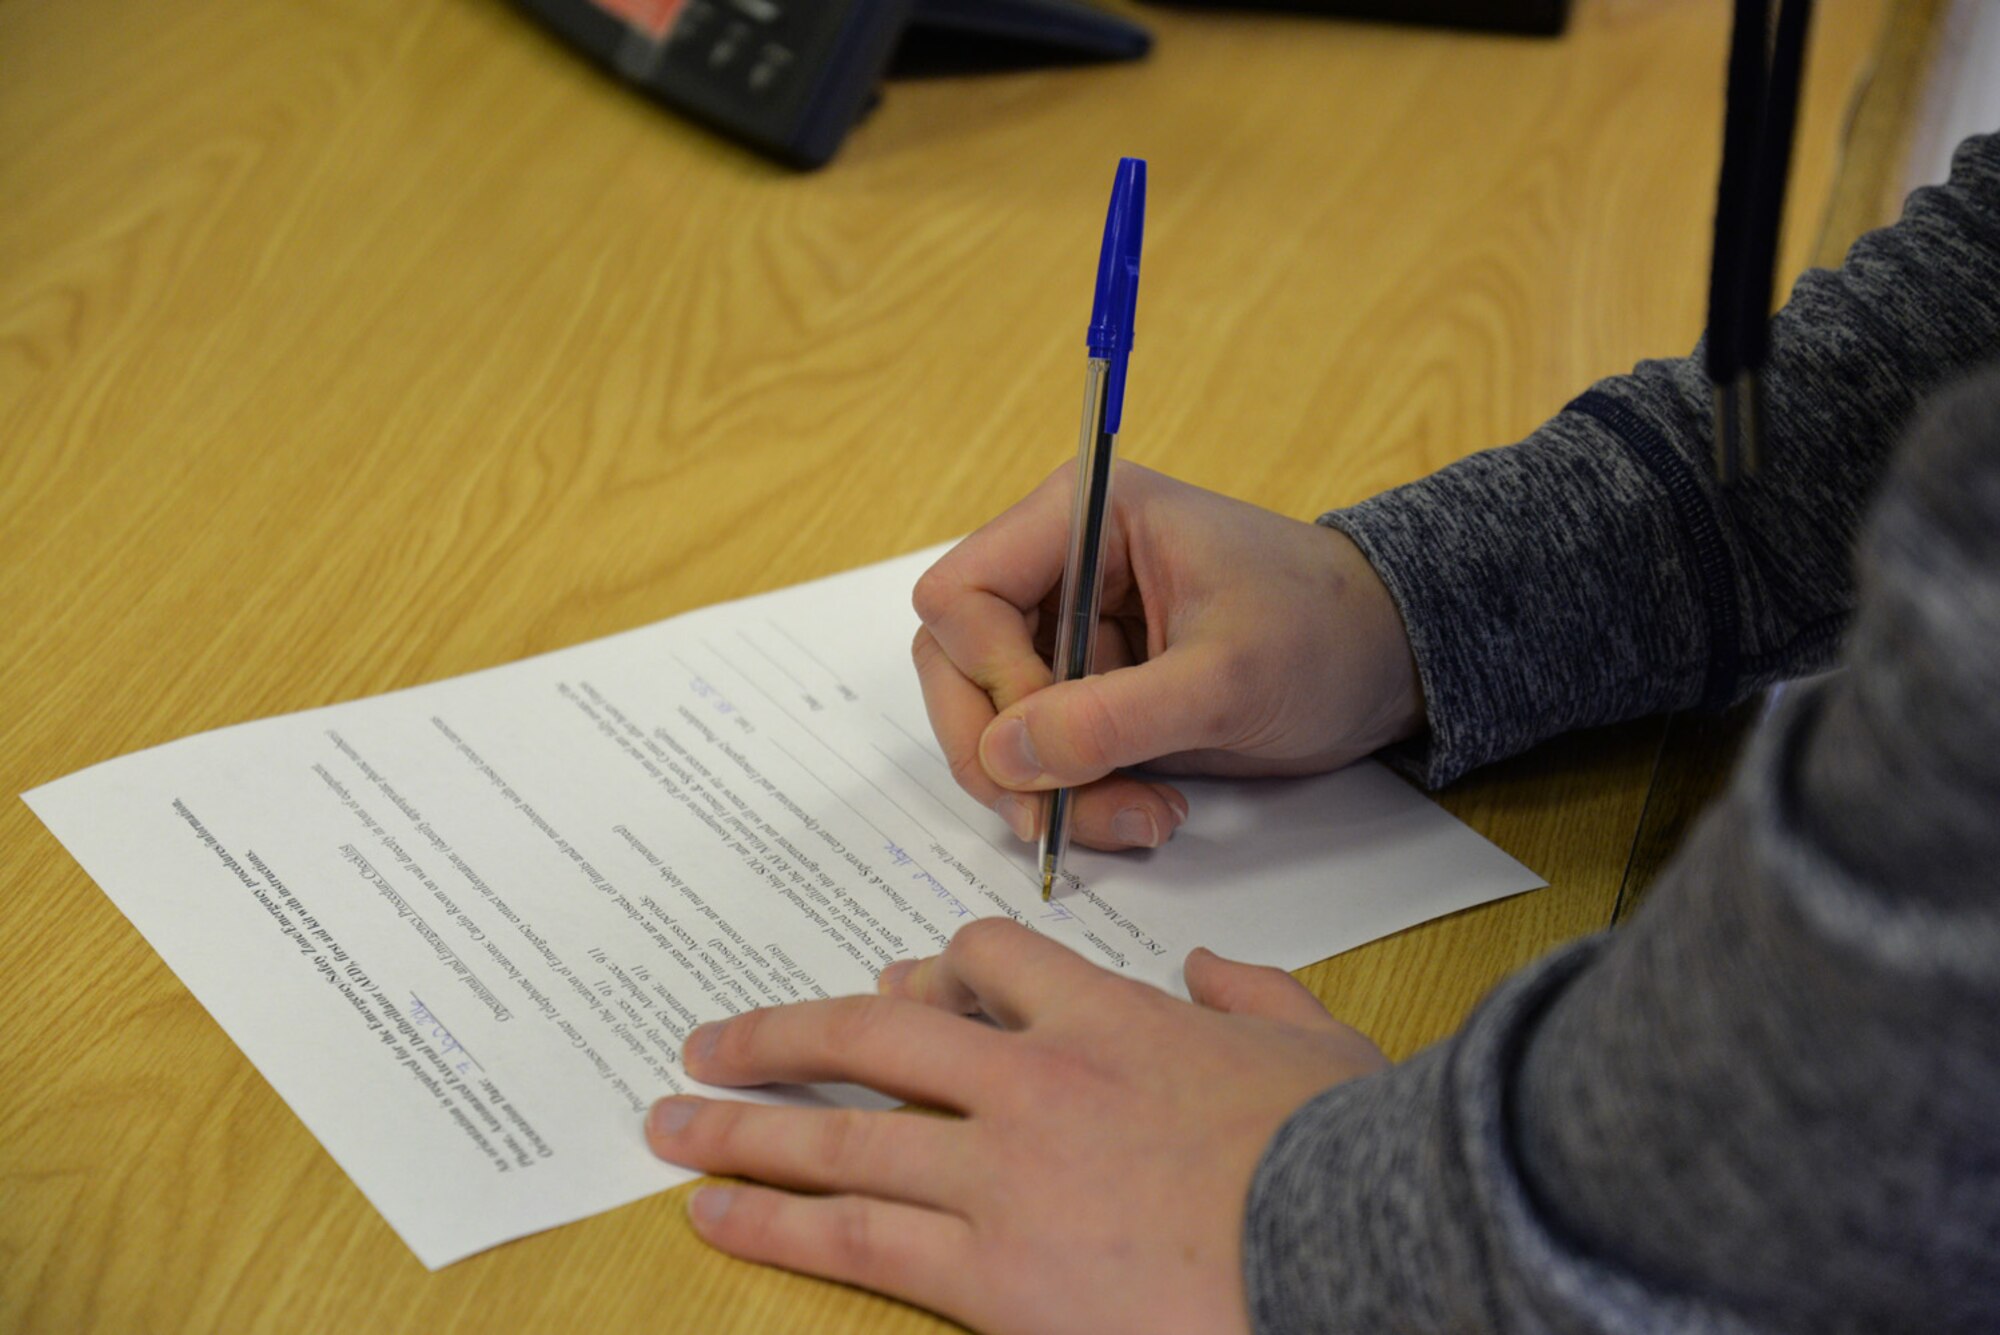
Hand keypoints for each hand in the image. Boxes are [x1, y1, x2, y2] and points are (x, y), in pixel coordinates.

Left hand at [645, 919, 1388, 1334]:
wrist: (1356, 1249)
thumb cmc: (1344, 1153)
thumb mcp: (1312, 1040)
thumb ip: (1250, 990)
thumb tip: (1210, 967)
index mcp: (1108, 1018)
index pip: (988, 959)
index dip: (930, 966)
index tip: (897, 981)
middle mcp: (1034, 1081)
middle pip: (874, 1035)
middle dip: (780, 1037)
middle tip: (709, 1044)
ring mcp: (1003, 1177)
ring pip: (843, 1136)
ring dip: (745, 1128)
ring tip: (673, 1126)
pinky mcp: (991, 1276)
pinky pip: (857, 1239)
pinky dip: (776, 1221)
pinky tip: (716, 1215)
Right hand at [911, 463, 1421, 851]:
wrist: (1388, 662)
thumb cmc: (1324, 632)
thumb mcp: (1226, 680)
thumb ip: (1112, 718)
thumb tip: (1005, 757)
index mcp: (1081, 518)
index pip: (960, 597)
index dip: (989, 679)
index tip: (1053, 741)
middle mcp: (1056, 569)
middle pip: (956, 667)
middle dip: (1003, 756)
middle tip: (1057, 817)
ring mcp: (1068, 635)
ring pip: (993, 727)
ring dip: (1046, 793)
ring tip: (1139, 818)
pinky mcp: (1088, 692)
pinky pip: (1040, 758)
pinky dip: (1076, 801)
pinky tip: (1146, 813)